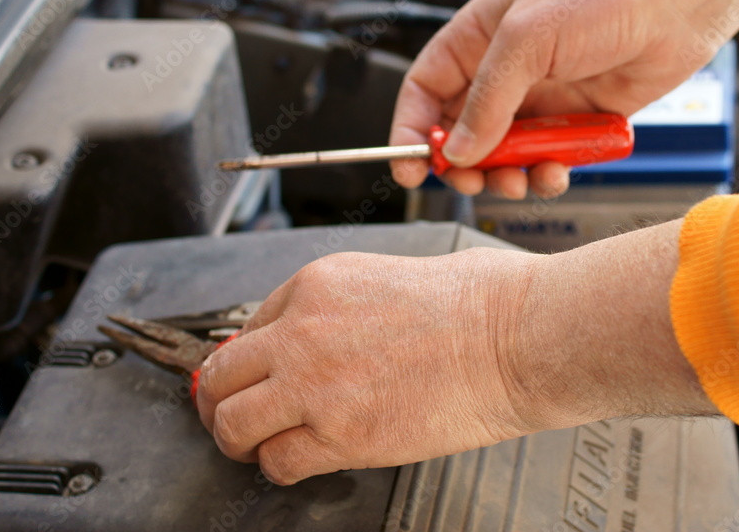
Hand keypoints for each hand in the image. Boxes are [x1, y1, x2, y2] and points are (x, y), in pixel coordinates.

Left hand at [195, 247, 543, 484]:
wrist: (517, 338)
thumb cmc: (480, 301)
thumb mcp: (394, 272)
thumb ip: (347, 303)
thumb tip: (332, 329)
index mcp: (317, 284)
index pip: (248, 327)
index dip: (251, 358)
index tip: (256, 375)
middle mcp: (303, 332)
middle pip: (221, 375)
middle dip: (222, 398)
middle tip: (232, 413)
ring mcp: (316, 386)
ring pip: (231, 423)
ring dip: (241, 437)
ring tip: (258, 443)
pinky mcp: (341, 436)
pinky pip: (277, 462)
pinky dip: (281, 465)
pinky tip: (300, 459)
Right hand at [389, 0, 713, 199]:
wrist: (681, 2)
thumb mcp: (528, 39)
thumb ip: (488, 100)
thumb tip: (459, 149)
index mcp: (479, 38)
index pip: (426, 90)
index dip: (411, 129)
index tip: (408, 166)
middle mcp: (506, 72)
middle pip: (461, 132)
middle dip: (463, 164)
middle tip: (472, 182)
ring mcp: (541, 99)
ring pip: (504, 156)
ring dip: (506, 177)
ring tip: (520, 180)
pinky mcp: (575, 123)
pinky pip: (547, 161)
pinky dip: (547, 175)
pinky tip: (557, 172)